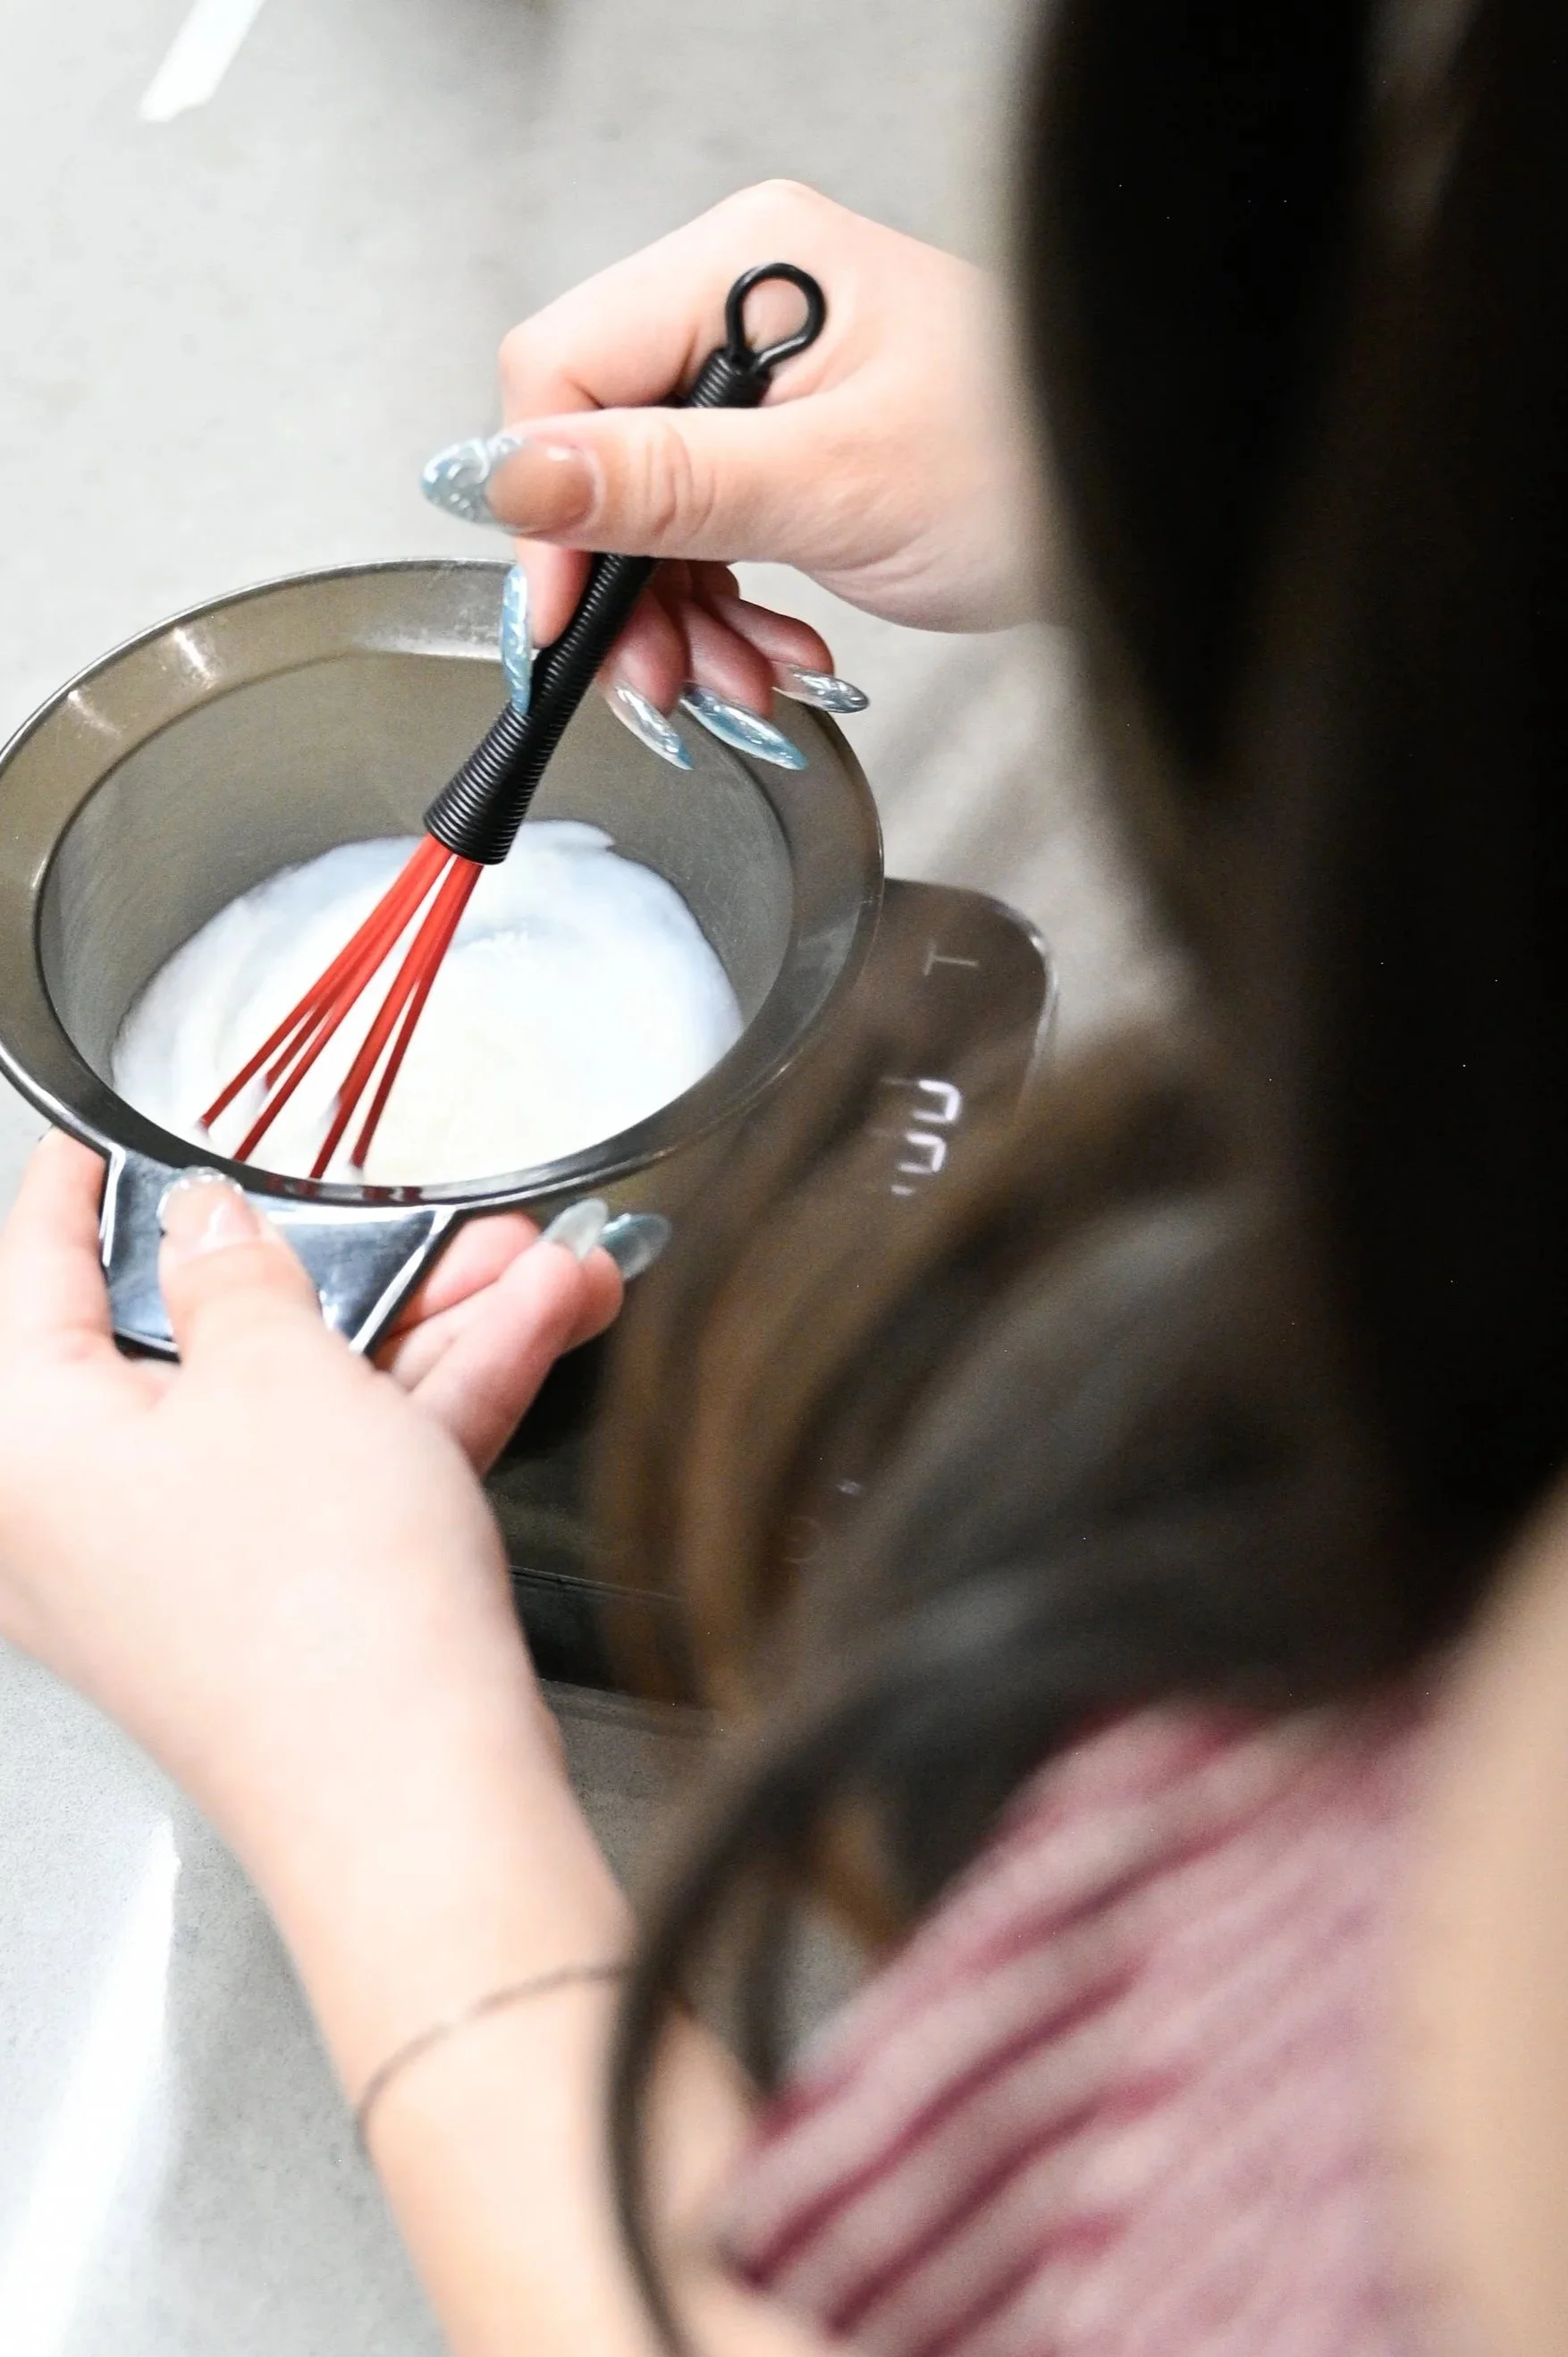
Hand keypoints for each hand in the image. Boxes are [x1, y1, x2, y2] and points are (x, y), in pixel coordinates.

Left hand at [0, 1137, 609, 1858]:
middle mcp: (86, 1515)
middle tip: (416, 1208)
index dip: (74, 1194)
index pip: (32, 1279)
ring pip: (307, 1403)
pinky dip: (440, 1401)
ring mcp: (190, 1567)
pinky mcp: (284, 1603)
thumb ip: (237, 1270)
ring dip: (432, 1325)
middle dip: (350, 1264)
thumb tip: (205, 1225)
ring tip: (535, 1262)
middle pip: (209, 1342)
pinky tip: (540, 1330)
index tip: (89, 1149)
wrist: (416, 1790)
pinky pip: (353, 1470)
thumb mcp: (276, 1371)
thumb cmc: (311, 1604)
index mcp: (26, 1446)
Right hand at [437, 181, 1039, 718]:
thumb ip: (665, 484)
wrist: (1146, 512)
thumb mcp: (830, 485)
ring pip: (651, 513)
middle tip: (660, 677)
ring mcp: (769, 383)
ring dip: (681, 617)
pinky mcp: (796, 447)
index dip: (548, 507)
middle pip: (601, 453)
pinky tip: (775, 652)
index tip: (567, 616)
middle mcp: (744, 311)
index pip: (563, 373)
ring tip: (739, 678)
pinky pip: (712, 534)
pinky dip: (729, 610)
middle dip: (627, 585)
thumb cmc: (1033, 465)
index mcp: (743, 271)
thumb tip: (519, 482)